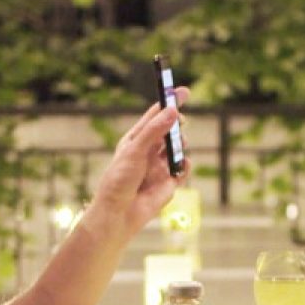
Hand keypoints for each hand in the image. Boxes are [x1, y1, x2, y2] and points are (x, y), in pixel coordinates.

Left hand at [82, 87, 190, 239]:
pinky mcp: (169, 183)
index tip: (182, 91)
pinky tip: (181, 163)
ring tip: (177, 145)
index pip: (155, 116)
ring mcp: (160, 166)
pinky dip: (185, 164)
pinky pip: (183, 168)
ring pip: (178, 148)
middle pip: (169, 129)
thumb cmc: (119, 181)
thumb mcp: (135, 151)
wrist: (119, 214)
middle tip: (182, 119)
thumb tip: (174, 112)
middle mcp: (149, 151)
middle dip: (178, 123)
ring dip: (181, 143)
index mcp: (136, 139)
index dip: (169, 102)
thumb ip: (155, 131)